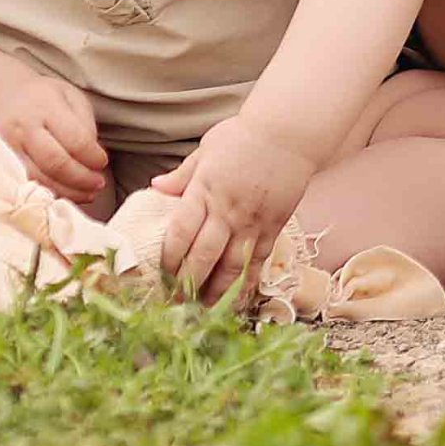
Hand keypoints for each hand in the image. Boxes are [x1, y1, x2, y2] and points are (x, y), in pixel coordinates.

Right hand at [0, 65, 109, 209]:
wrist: (3, 97)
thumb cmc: (44, 98)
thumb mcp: (70, 97)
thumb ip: (85, 124)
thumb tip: (93, 157)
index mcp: (45, 106)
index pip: (75, 140)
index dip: (93, 157)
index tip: (102, 161)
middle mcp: (23, 128)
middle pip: (56, 164)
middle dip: (81, 179)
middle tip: (98, 183)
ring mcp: (8, 149)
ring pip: (40, 180)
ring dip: (68, 193)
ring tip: (87, 194)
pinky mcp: (0, 165)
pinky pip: (27, 187)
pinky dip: (49, 195)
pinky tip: (64, 194)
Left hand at [150, 115, 319, 305]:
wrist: (289, 133)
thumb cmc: (244, 136)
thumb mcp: (206, 149)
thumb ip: (182, 175)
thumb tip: (155, 187)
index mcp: (204, 190)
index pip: (181, 233)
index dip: (169, 258)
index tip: (160, 273)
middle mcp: (226, 211)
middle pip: (203, 256)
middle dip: (187, 283)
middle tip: (175, 302)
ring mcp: (252, 222)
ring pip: (231, 266)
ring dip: (216, 292)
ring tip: (204, 311)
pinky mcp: (273, 228)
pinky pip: (258, 262)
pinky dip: (247, 283)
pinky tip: (238, 298)